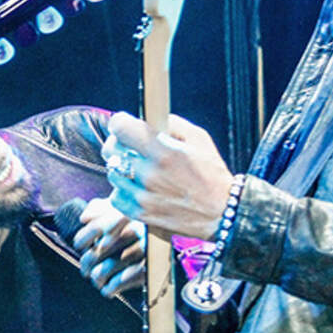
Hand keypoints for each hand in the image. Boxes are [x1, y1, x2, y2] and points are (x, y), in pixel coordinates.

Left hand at [72, 197, 144, 297]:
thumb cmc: (140, 220)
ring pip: (105, 269)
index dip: (83, 238)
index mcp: (126, 214)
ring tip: (96, 278)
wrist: (171, 236)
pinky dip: (110, 288)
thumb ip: (101, 208)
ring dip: (96, 277)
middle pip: (98, 251)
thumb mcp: (123, 207)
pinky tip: (107, 288)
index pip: (96, 227)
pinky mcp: (148, 268)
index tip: (79, 245)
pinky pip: (120, 282)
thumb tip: (84, 218)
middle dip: (86, 262)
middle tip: (86, 268)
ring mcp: (141, 250)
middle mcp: (134, 231)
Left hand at [102, 112, 233, 239]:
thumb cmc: (212, 175)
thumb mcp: (200, 139)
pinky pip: (116, 196)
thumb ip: (172, 123)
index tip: (124, 125)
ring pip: (112, 172)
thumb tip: (150, 118)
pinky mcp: (141, 214)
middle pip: (111, 149)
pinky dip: (122, 190)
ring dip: (121, 167)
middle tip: (129, 145)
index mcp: (164, 152)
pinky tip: (136, 187)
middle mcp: (150, 174)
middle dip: (118, 143)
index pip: (121, 128)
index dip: (119, 123)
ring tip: (137, 169)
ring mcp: (143, 196)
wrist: (222, 213)